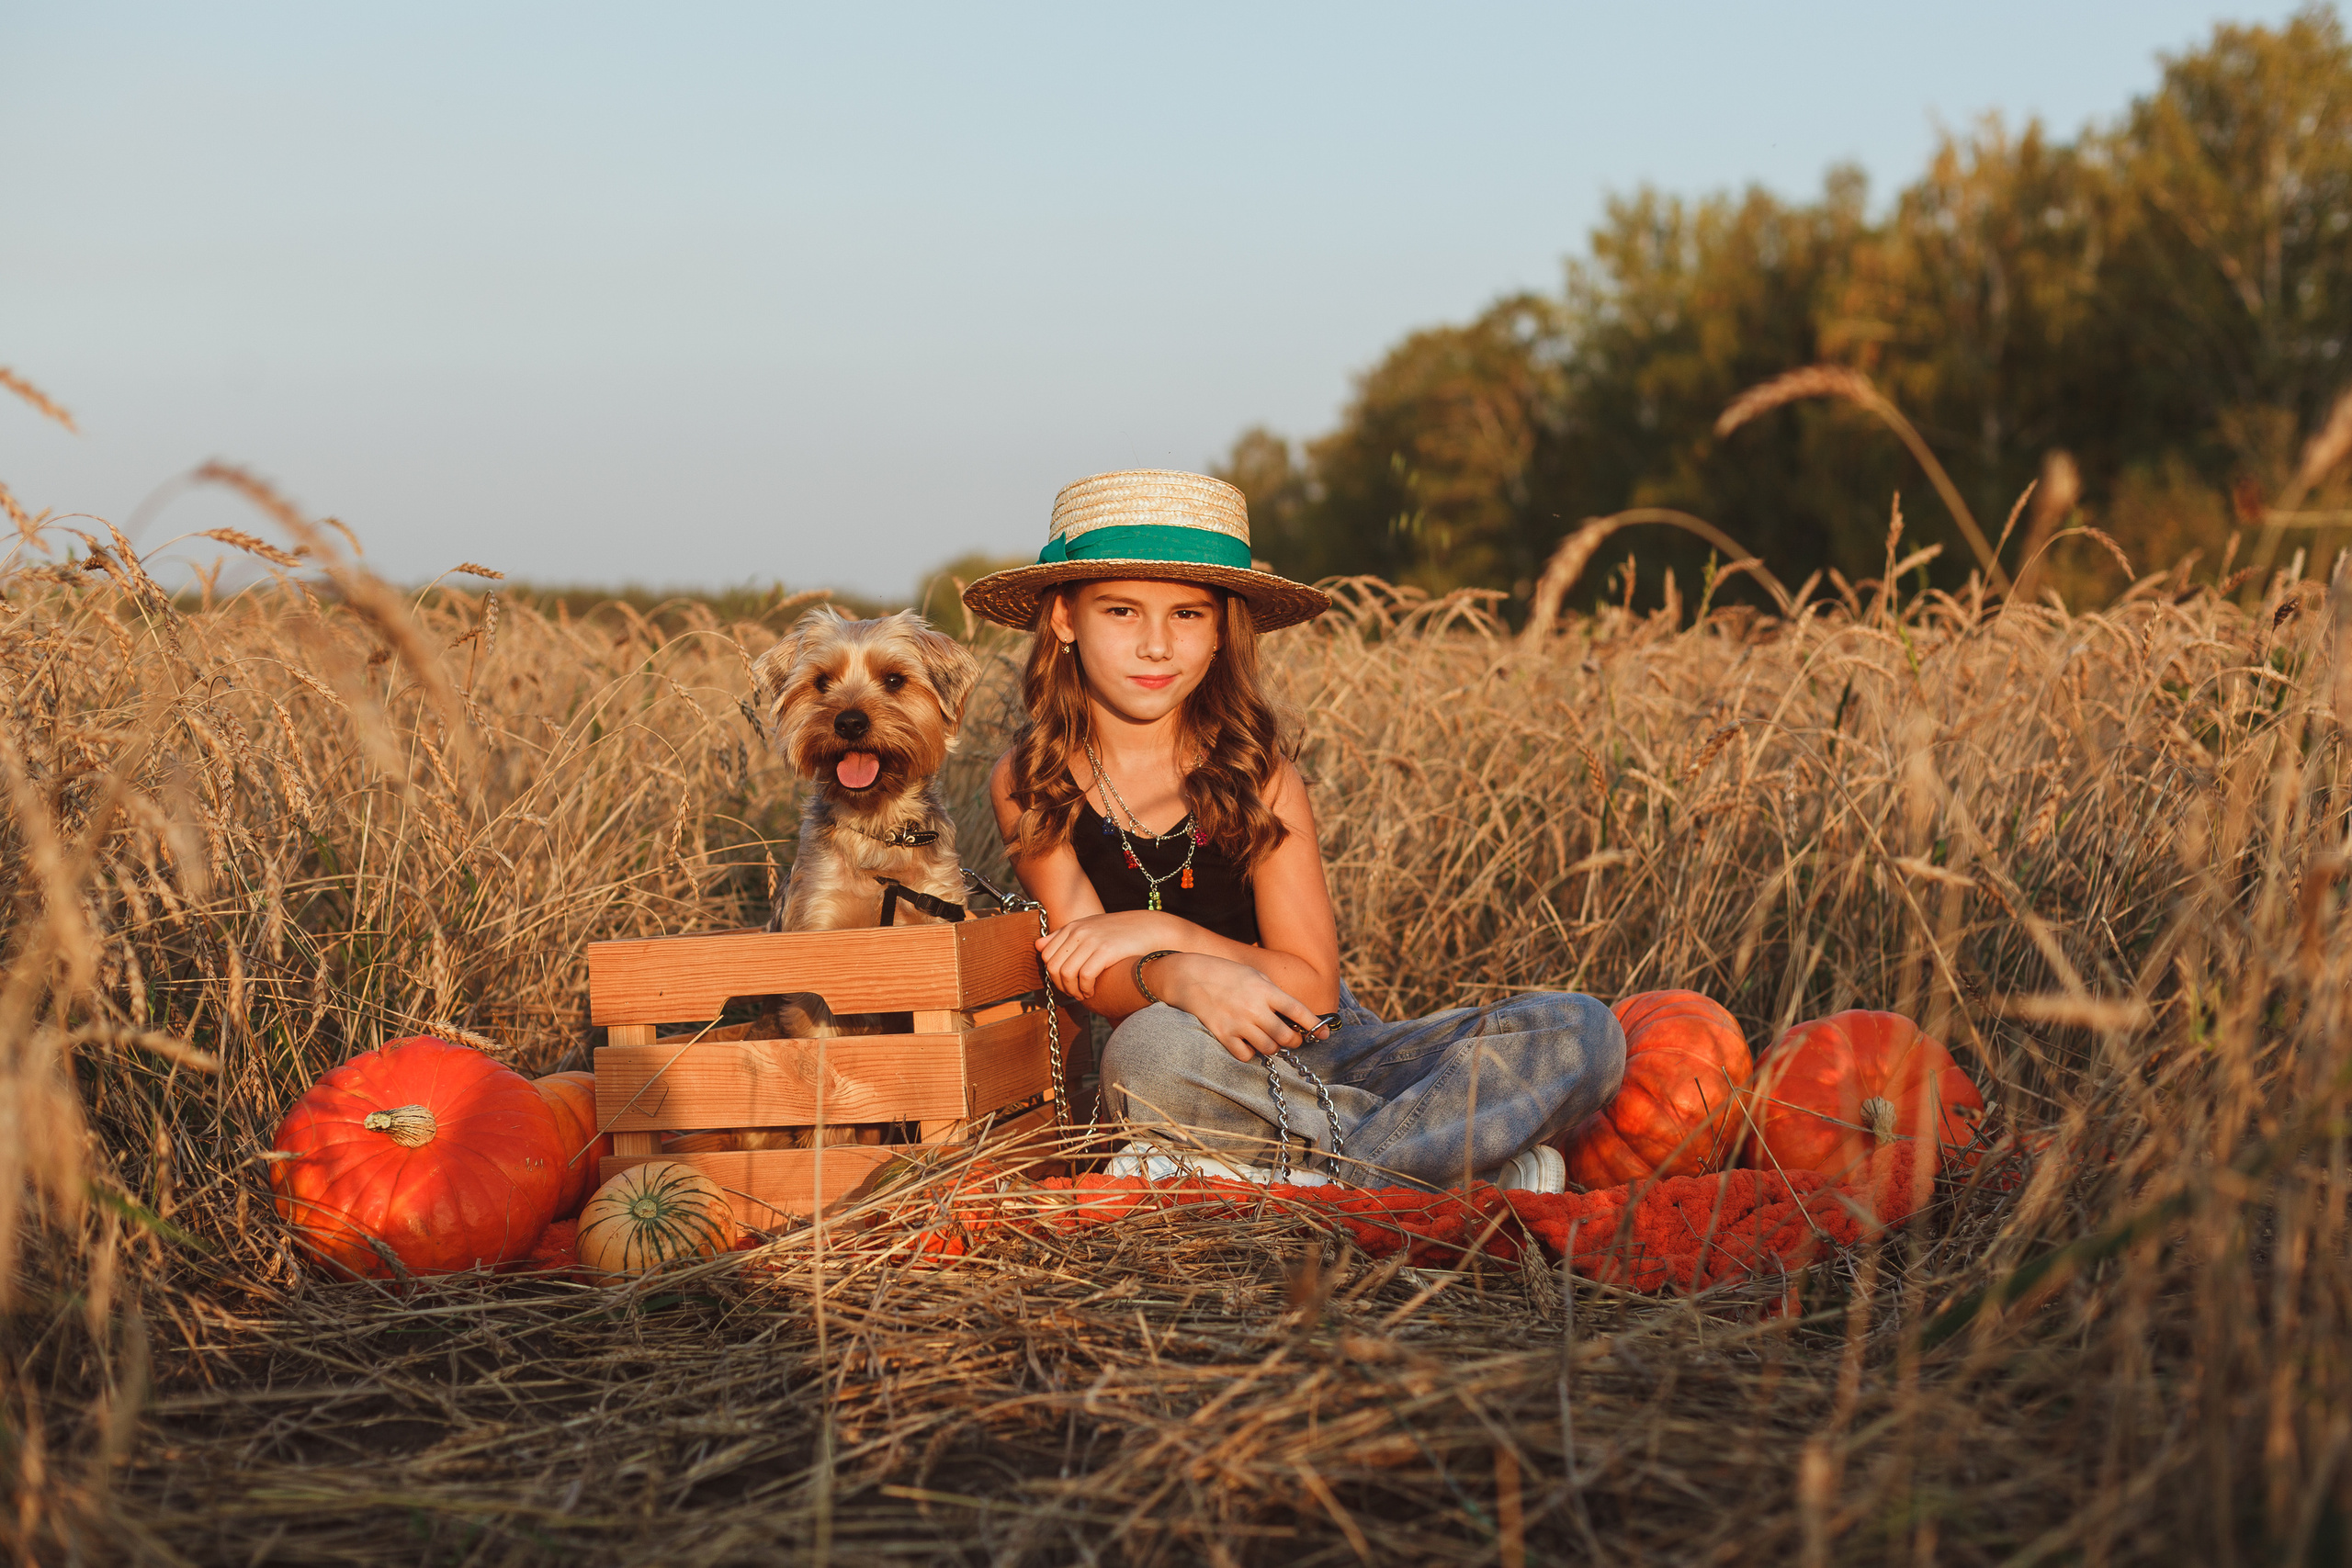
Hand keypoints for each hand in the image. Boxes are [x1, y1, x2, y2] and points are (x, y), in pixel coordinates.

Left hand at [1035, 910, 1182, 1002]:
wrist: (1149, 928)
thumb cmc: (1119, 933)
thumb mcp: (1089, 928)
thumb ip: (1063, 937)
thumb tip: (1038, 945)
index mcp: (1072, 927)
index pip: (1046, 956)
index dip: (1053, 974)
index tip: (1066, 983)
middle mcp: (1079, 932)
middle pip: (1053, 967)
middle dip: (1061, 986)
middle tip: (1074, 992)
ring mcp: (1092, 940)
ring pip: (1066, 973)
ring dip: (1072, 990)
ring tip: (1083, 994)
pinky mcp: (1106, 951)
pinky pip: (1084, 976)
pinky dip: (1085, 989)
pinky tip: (1092, 992)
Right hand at [1149, 952, 1325, 1062]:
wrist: (1189, 975)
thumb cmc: (1225, 973)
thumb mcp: (1254, 974)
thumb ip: (1273, 993)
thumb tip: (1293, 1015)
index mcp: (1265, 990)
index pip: (1297, 1010)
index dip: (1314, 1024)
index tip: (1325, 1034)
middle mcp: (1254, 1008)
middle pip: (1286, 1037)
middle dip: (1293, 1041)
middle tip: (1291, 1038)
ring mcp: (1238, 1023)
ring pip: (1269, 1049)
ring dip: (1272, 1047)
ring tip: (1267, 1039)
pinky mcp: (1223, 1035)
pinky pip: (1246, 1055)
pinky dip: (1250, 1053)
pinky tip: (1247, 1043)